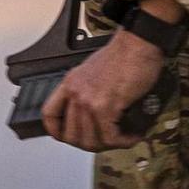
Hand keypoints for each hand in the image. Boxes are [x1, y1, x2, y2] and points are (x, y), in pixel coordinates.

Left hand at [42, 28, 166, 150]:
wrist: (138, 43)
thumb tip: (92, 113)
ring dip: (108, 145)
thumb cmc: (123, 53)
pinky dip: (123, 141)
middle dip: (91, 144)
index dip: (57, 132)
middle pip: (71, 135)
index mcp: (70, 83)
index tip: (70, 137)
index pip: (49, 115)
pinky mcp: (106, 107)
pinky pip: (110, 137)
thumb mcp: (93, 71)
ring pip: (90, 141)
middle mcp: (75, 93)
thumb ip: (87, 90)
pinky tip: (132, 136)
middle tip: (106, 141)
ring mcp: (88, 101)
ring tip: (122, 138)